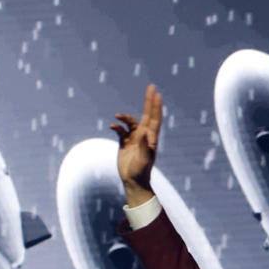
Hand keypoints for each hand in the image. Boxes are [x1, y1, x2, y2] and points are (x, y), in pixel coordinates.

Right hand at [108, 84, 161, 207]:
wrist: (133, 181)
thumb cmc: (141, 172)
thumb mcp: (143, 159)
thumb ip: (144, 145)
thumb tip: (143, 131)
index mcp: (151, 138)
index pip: (155, 119)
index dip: (156, 106)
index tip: (157, 94)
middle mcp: (144, 136)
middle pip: (147, 115)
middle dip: (148, 101)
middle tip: (151, 87)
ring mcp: (134, 138)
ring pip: (130, 122)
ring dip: (124, 117)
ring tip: (118, 116)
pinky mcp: (125, 143)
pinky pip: (121, 130)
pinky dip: (117, 127)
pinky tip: (112, 126)